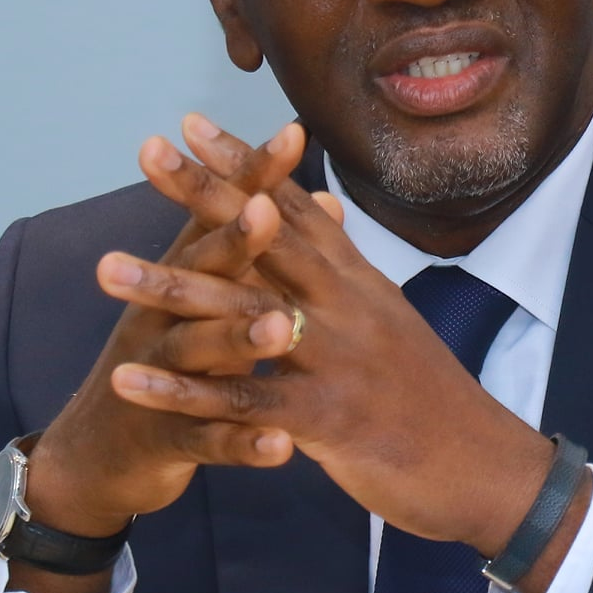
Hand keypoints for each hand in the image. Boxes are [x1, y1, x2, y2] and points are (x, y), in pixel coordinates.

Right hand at [16, 120, 308, 592]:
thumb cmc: (171, 364)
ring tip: (280, 328)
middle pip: (198, 273)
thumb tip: (284, 195)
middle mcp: (162, 320)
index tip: (293, 134)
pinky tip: (279, 448)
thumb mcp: (202, 302)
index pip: (219, 220)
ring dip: (236, 340)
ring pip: (197, 356)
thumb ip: (240, 254)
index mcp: (182, 283)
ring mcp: (158, 380)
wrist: (99, 455)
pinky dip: (240, 445)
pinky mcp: (164, 438)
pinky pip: (205, 441)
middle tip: (266, 208)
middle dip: (233, 241)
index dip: (253, 179)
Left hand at [102, 139, 571, 577]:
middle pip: (265, 238)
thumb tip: (322, 208)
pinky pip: (242, 401)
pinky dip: (182, 391)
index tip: (191, 124)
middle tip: (146, 152)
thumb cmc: (432, 399)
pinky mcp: (328, 419)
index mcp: (358, 283)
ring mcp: (338, 358)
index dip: (243, 164)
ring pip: (243, 315)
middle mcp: (347, 306)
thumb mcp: (391, 319)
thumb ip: (346, 266)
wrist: (486, 468)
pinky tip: (128, 380)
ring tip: (105, 269)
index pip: (293, 208)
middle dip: (203, 194)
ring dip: (171, 288)